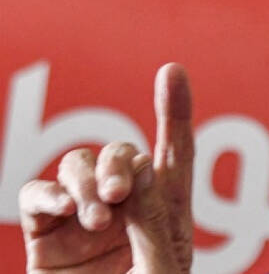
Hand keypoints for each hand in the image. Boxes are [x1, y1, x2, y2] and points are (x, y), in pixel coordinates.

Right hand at [19, 63, 193, 273]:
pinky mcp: (46, 239)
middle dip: (121, 163)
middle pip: (123, 155)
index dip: (174, 112)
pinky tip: (61, 210)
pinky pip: (38, 198)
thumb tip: (142, 172)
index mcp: (167, 217)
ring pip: (79, 167)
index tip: (171, 71)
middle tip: (120, 196)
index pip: (174, 154)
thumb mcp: (160, 272)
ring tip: (97, 216)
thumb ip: (154, 222)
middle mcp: (127, 212)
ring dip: (87, 179)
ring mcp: (85, 222)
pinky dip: (46, 195)